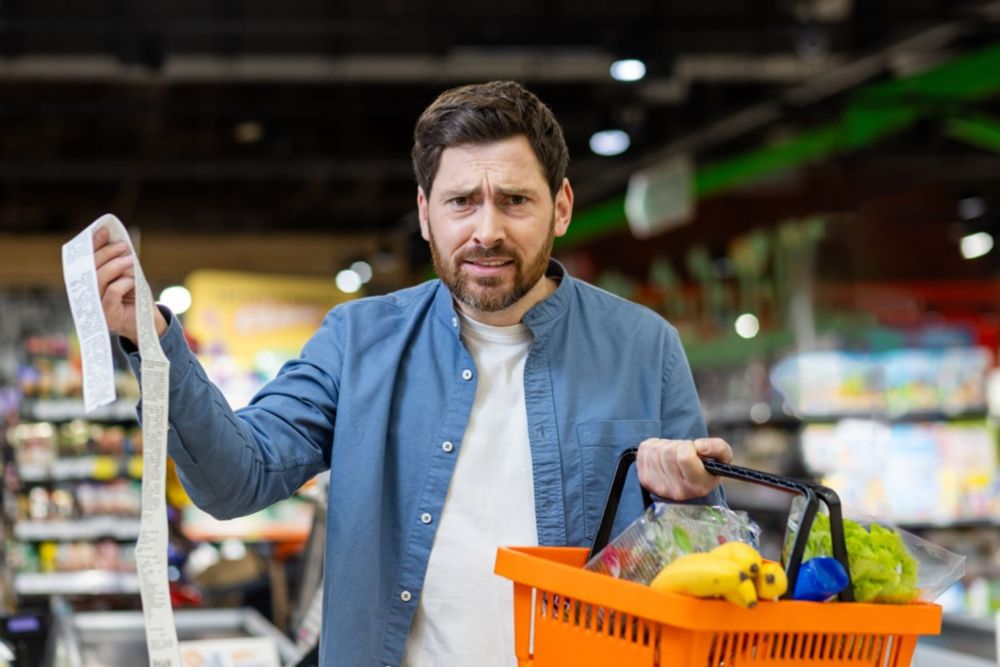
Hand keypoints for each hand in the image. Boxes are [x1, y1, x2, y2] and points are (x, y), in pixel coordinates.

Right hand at [92, 226, 166, 343]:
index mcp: (89, 282)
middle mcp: (87, 294)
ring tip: (130, 260)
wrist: (148, 322)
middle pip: (89, 268)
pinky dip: (122, 283)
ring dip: (115, 266)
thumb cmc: (135, 296)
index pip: (85, 260)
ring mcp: (95, 306)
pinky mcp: (107, 316)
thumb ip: (119, 261)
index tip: (104, 231)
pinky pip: (111, 292)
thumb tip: (116, 240)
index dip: (93, 245)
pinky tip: (132, 281)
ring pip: (98, 279)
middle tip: (123, 246)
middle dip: (106, 253)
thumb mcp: (127, 274)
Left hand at [636, 437, 731, 500]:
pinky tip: (662, 456)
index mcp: (698, 486)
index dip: (689, 447)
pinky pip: (644, 449)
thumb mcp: (722, 458)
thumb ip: (718, 448)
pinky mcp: (644, 479)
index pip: (684, 456)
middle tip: (683, 453)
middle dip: (677, 445)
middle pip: (668, 451)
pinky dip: (652, 446)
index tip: (693, 451)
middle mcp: (677, 491)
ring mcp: (658, 487)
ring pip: (655, 449)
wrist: (688, 482)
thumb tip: (700, 446)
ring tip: (673, 455)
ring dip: (665, 446)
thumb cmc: (706, 468)